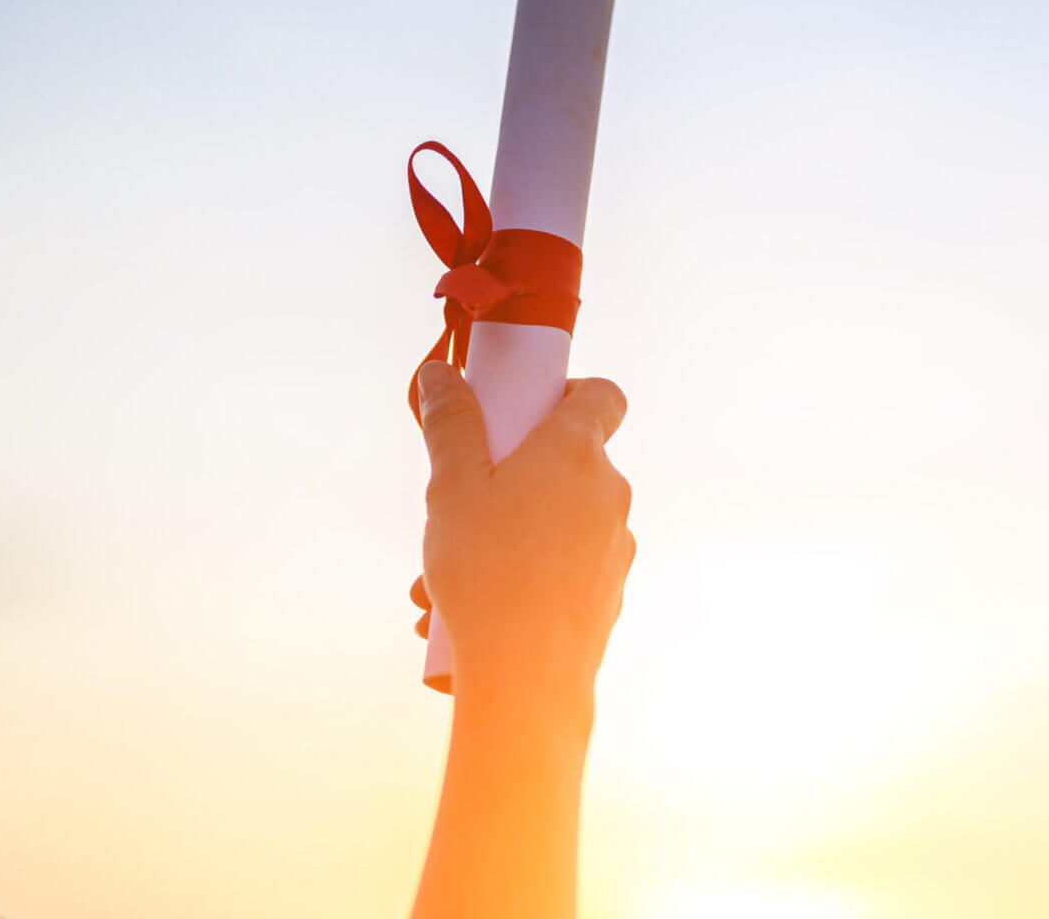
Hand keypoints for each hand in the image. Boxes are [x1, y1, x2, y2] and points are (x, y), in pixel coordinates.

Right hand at [412, 360, 635, 703]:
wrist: (529, 675)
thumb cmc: (487, 571)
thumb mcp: (451, 487)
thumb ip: (448, 424)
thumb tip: (441, 374)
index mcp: (576, 451)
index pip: (601, 395)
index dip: (566, 392)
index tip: (522, 412)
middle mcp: (608, 491)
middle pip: (564, 462)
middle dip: (506, 480)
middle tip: (453, 512)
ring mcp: (614, 544)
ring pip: (553, 522)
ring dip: (500, 537)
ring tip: (434, 584)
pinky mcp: (608, 590)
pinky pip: (561, 567)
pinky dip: (520, 576)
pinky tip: (463, 614)